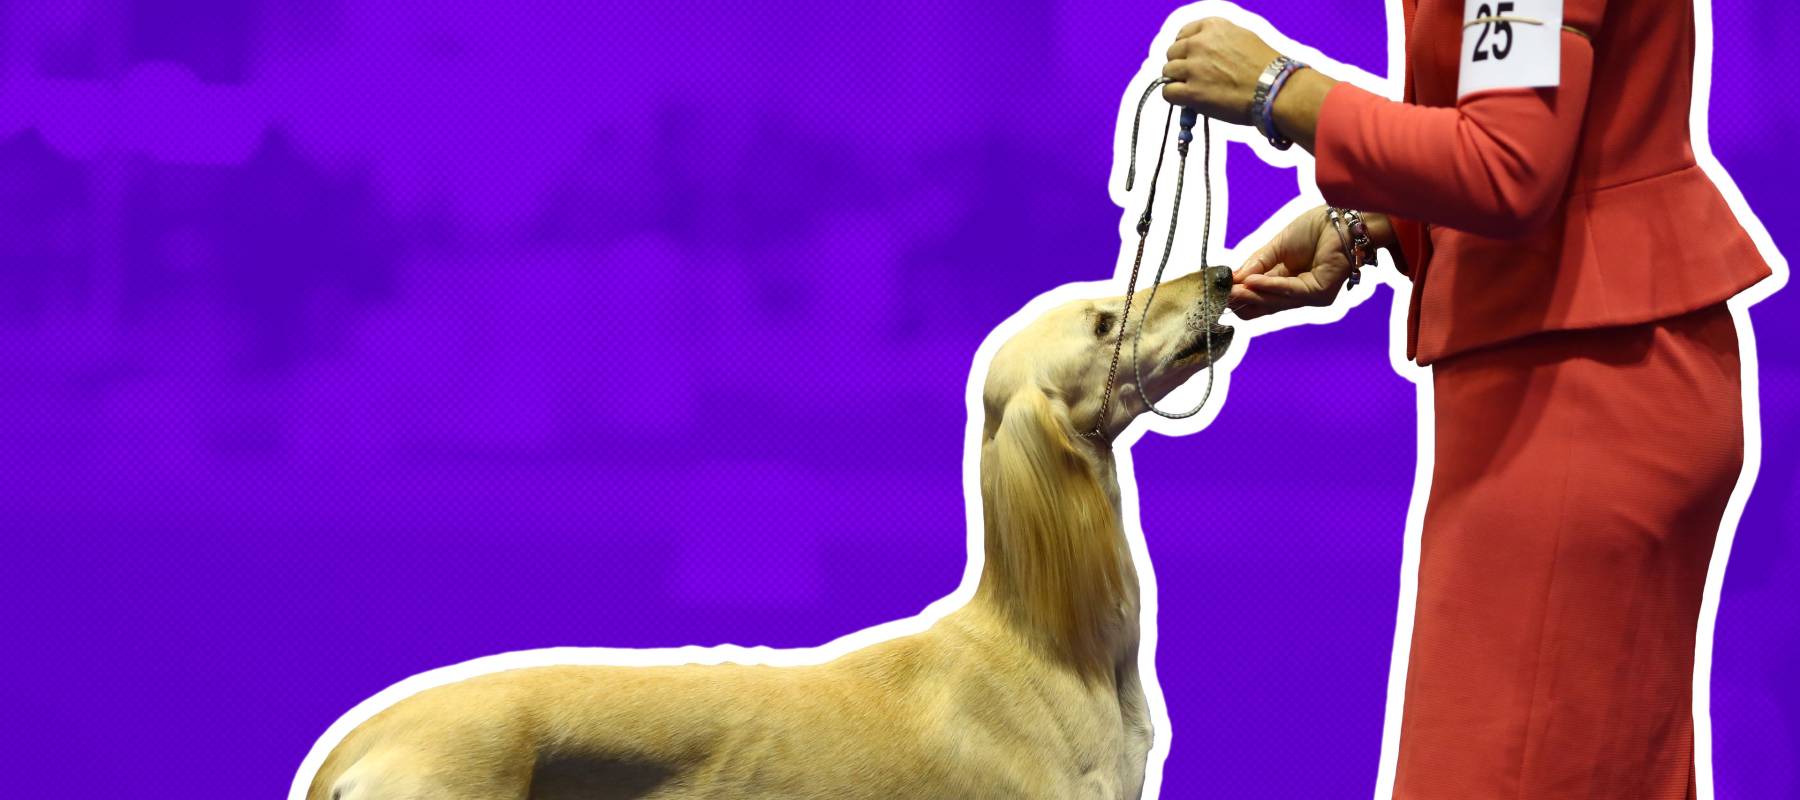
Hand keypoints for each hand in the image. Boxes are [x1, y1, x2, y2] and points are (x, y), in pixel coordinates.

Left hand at [1160, 18, 1280, 126]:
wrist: (1275, 89)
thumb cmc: (1266, 67)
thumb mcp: (1243, 37)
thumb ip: (1220, 39)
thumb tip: (1204, 49)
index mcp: (1213, 27)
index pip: (1183, 34)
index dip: (1185, 49)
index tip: (1190, 58)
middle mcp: (1199, 43)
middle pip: (1173, 53)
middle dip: (1181, 65)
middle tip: (1193, 77)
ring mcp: (1194, 68)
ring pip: (1168, 72)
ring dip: (1177, 81)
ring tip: (1193, 89)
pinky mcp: (1192, 92)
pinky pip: (1168, 92)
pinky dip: (1174, 97)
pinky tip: (1186, 100)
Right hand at [1229, 207, 1353, 318]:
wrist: (1343, 220)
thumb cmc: (1315, 228)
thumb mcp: (1276, 246)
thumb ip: (1256, 263)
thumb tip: (1233, 279)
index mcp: (1285, 281)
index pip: (1257, 297)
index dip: (1239, 295)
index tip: (1219, 289)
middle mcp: (1296, 293)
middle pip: (1262, 307)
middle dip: (1241, 300)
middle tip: (1220, 294)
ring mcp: (1308, 296)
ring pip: (1272, 303)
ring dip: (1251, 295)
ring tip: (1230, 289)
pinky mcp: (1318, 293)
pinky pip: (1288, 292)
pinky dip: (1269, 287)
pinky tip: (1252, 282)